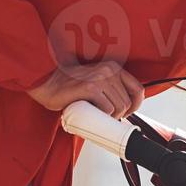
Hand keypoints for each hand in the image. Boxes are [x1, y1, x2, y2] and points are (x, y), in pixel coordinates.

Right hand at [26, 60, 143, 118]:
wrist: (47, 83)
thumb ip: (110, 89)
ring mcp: (100, 78)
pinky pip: (107, 109)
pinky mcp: (89, 88)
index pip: (138, 89)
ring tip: (97, 115)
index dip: (136, 106)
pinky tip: (92, 113)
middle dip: (120, 115)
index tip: (126, 114)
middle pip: (128, 102)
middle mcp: (109, 70)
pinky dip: (102, 116)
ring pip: (119, 107)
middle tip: (105, 117)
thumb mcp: (96, 82)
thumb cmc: (70, 87)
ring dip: (110, 117)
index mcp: (114, 68)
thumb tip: (126, 110)